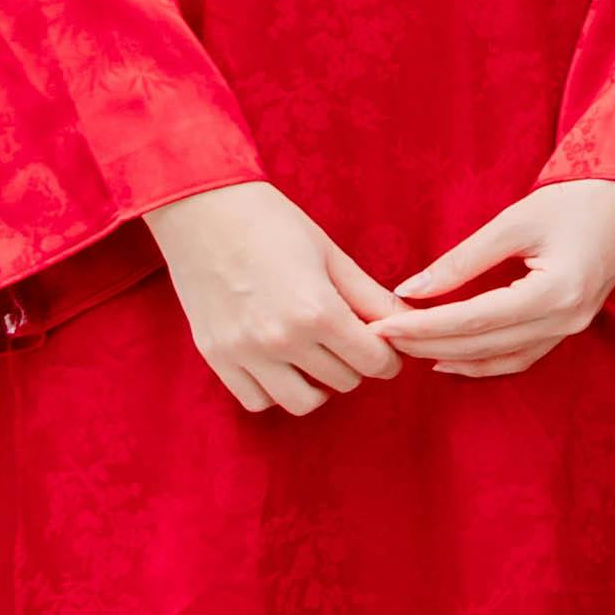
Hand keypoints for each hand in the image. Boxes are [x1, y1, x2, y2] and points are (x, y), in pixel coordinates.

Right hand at [141, 181, 409, 416]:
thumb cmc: (274, 225)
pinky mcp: (215, 357)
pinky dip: (277, 390)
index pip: (374, 362)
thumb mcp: (333, 256)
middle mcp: (280, 340)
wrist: (203, 212)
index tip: (386, 346)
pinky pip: (257, 400)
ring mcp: (244, 353)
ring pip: (302, 402)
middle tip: (351, 341)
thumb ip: (372, 298)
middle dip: (357, 364)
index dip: (389, 357)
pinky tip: (284, 364)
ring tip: (319, 357)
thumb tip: (411, 322)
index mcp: (317, 312)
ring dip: (320, 385)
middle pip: (344, 381)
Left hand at [378, 179, 614, 376]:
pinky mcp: (571, 326)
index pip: (473, 319)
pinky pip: (521, 357)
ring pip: (500, 359)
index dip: (423, 325)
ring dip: (451, 356)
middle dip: (426, 342)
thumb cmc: (576, 200)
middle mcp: (567, 318)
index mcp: (555, 291)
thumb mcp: (513, 222)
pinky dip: (482, 363)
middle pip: (482, 344)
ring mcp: (573, 327)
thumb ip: (461, 260)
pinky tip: (449, 358)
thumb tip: (409, 289)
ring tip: (407, 348)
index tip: (381, 323)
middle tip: (380, 336)